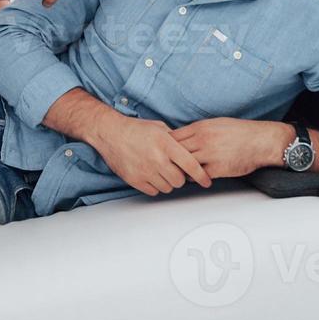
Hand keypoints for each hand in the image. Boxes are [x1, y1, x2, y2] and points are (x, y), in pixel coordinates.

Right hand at [91, 115, 211, 195]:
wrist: (111, 133)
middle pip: (180, 180)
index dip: (201, 175)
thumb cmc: (136, 129)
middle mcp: (157, 159)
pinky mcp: (135, 180)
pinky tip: (151, 175)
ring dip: (168, 182)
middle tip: (175, 170)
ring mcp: (145, 171)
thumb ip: (176, 140)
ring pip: (168, 188)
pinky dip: (155, 186)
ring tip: (161, 171)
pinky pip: (154, 191)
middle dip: (180, 177)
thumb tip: (190, 150)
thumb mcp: (160, 128)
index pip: (190, 165)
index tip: (207, 181)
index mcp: (166, 144)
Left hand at [172, 118, 290, 178]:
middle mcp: (202, 140)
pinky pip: (197, 176)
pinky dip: (194, 178)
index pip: (173, 137)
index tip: (166, 151)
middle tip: (167, 165)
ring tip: (179, 173)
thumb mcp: (216, 123)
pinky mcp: (217, 169)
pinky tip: (195, 178)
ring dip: (181, 170)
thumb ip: (198, 129)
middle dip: (170, 158)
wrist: (260, 141)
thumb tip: (184, 136)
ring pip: (184, 164)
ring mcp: (209, 154)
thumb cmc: (240, 131)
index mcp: (200, 127)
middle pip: (175, 151)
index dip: (167, 145)